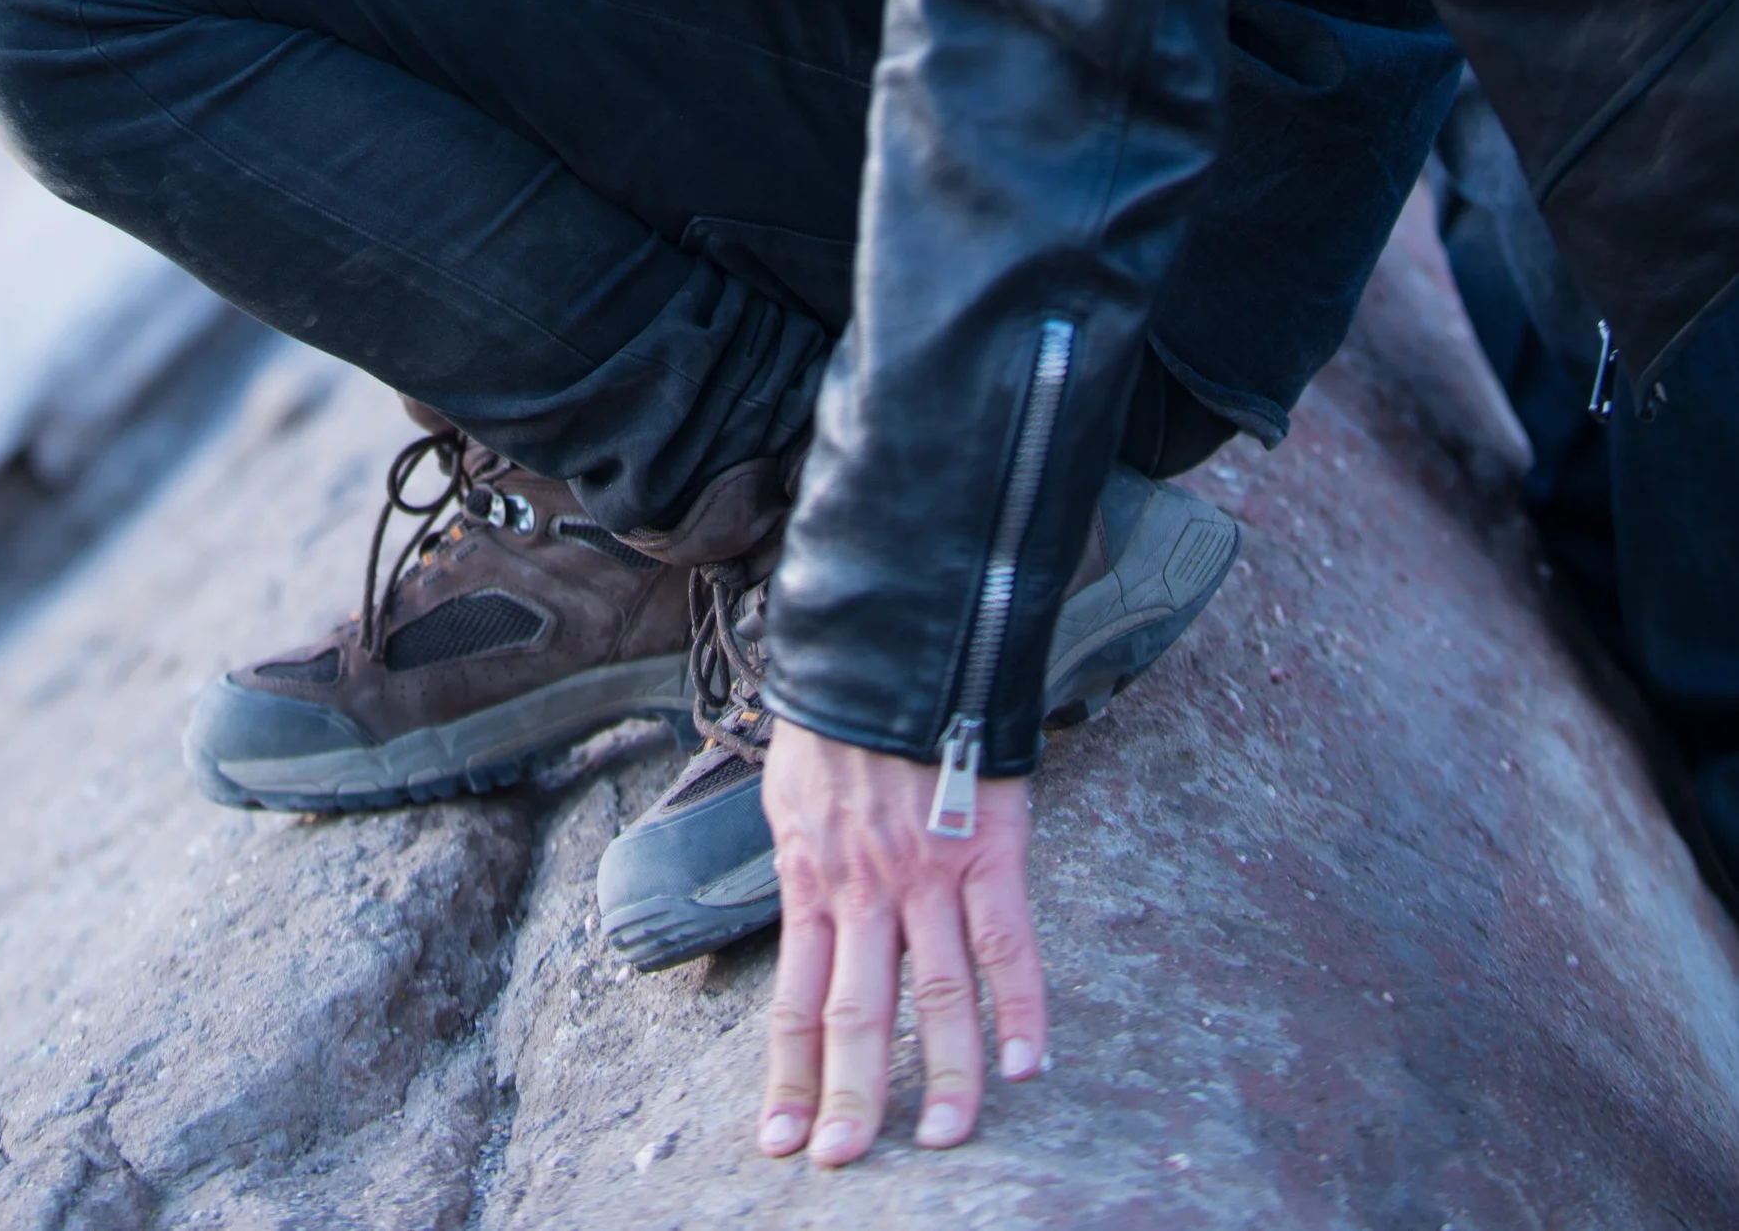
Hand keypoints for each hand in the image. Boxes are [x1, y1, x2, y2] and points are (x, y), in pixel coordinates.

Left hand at [758, 725, 1044, 1163]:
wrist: (891, 645)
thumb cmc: (840, 716)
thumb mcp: (793, 791)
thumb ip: (806, 858)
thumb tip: (805, 905)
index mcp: (812, 877)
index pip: (795, 999)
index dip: (788, 1073)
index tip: (778, 1138)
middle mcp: (865, 888)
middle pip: (859, 1012)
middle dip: (850, 1096)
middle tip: (841, 1161)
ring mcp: (928, 873)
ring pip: (936, 994)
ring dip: (942, 1075)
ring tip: (942, 1140)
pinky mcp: (987, 851)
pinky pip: (1008, 942)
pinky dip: (1021, 1006)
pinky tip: (1028, 1064)